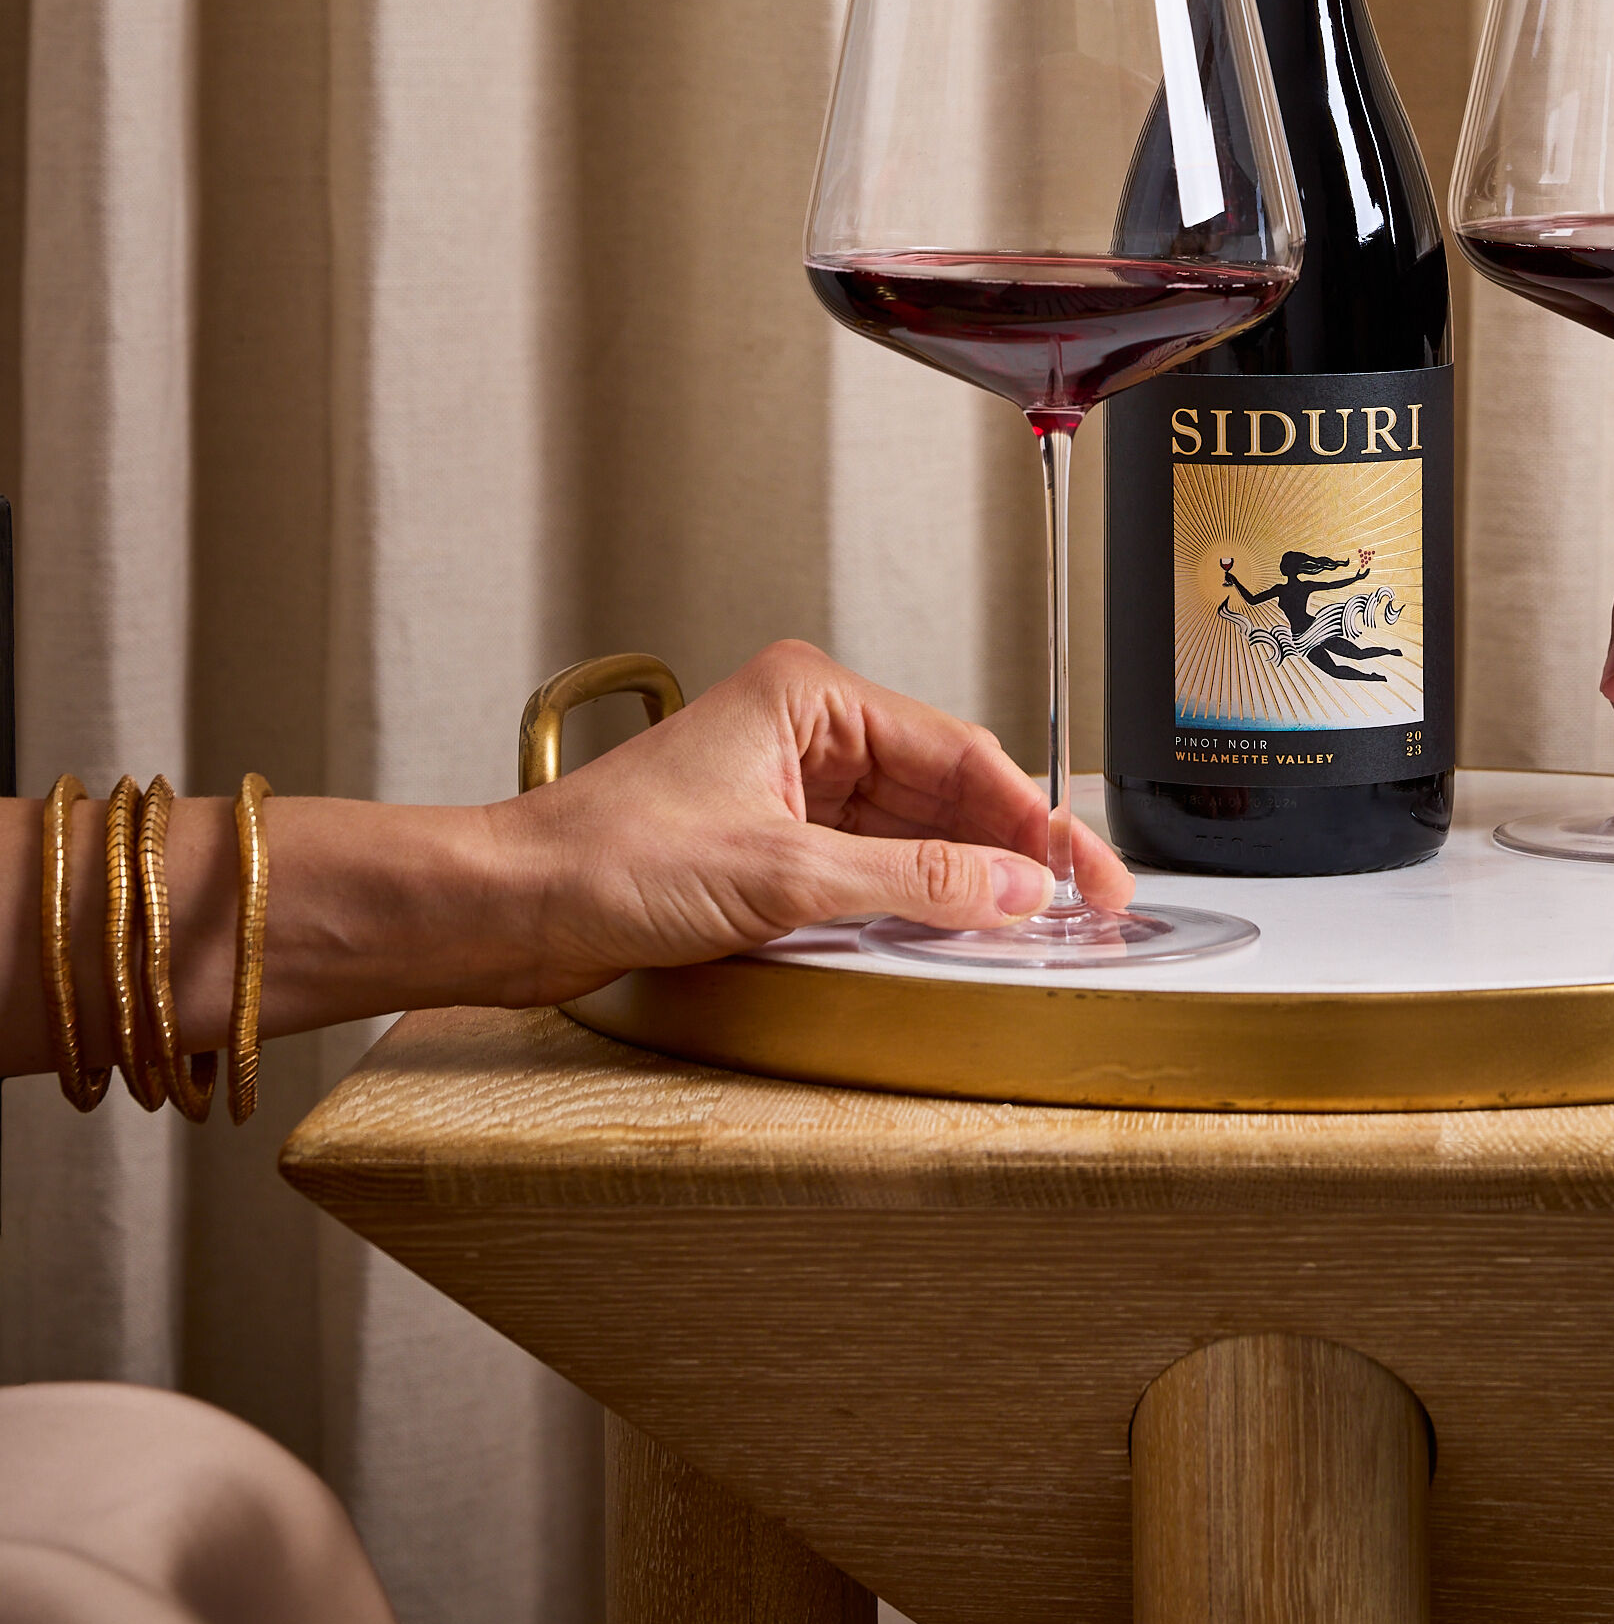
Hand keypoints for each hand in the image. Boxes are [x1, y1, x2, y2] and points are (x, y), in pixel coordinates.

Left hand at [501, 640, 1136, 998]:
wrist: (516, 907)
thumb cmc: (608, 860)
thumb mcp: (782, 876)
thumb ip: (912, 879)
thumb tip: (1012, 887)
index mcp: (811, 696)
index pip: (957, 752)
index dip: (1032, 819)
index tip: (1087, 873)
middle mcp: (807, 729)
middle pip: (945, 788)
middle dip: (1013, 848)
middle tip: (1086, 906)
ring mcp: (791, 785)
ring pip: (915, 828)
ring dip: (971, 876)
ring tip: (1036, 923)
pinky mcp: (774, 840)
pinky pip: (873, 862)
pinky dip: (919, 896)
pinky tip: (958, 928)